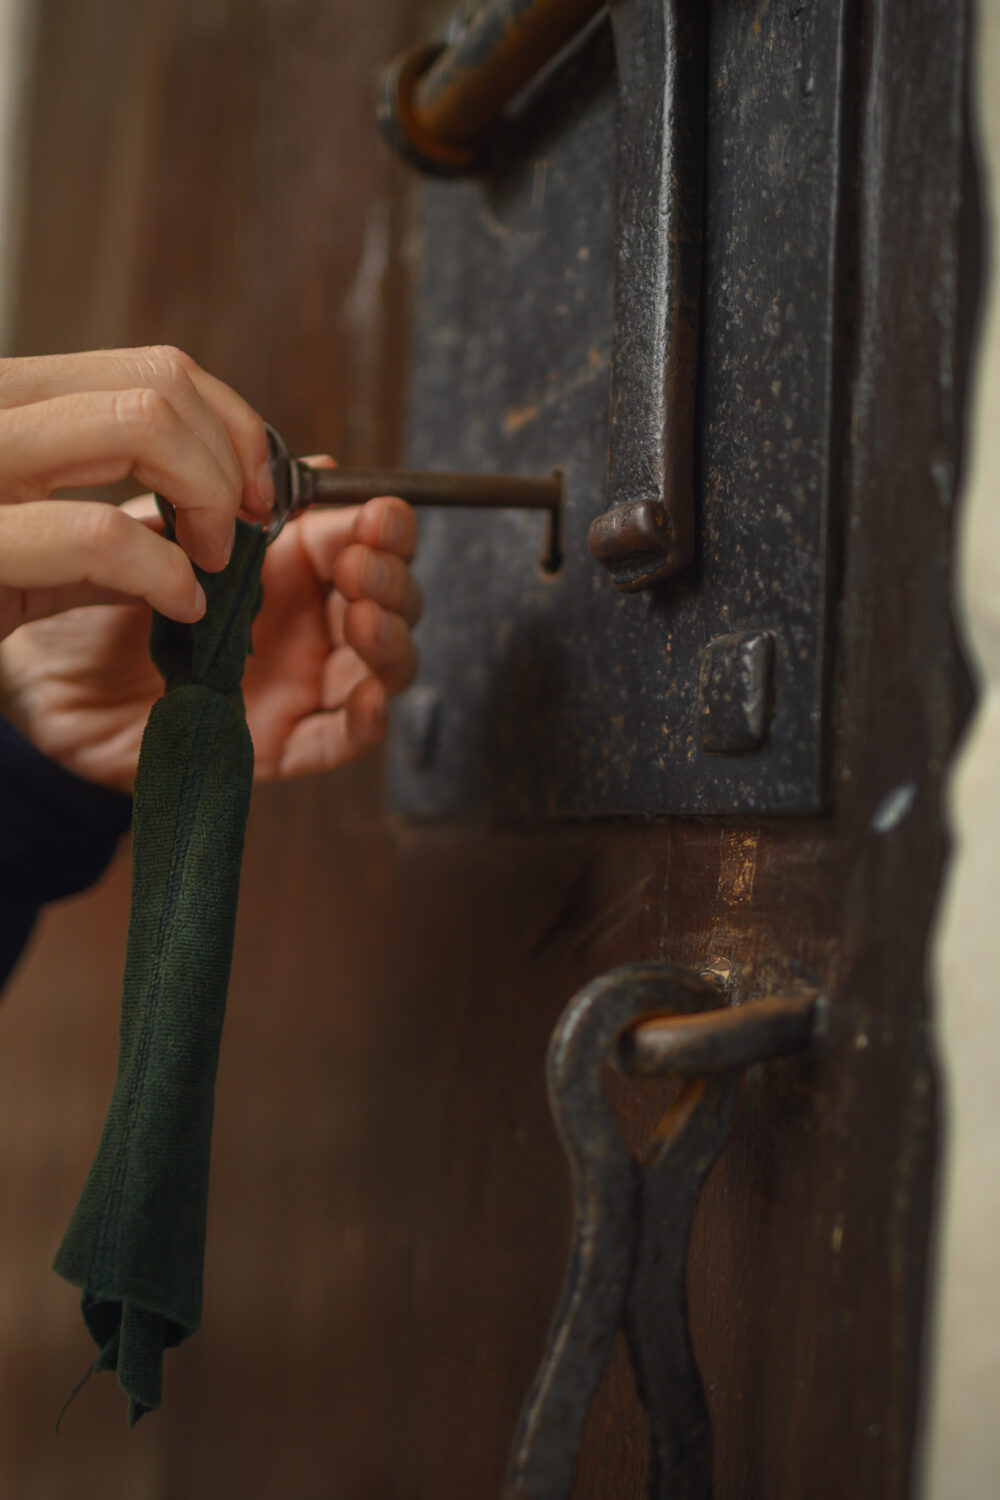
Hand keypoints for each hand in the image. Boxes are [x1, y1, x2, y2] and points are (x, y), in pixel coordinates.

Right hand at [0, 345, 274, 640]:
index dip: (232, 424)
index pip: (152, 366)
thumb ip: (133, 522)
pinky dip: (166, 573)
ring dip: (207, 498)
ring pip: (140, 423)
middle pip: (158, 382)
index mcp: (10, 405)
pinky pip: (99, 532)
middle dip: (229, 462)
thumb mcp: (46, 553)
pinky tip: (177, 605)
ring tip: (206, 564)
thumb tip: (248, 501)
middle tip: (235, 534)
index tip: (260, 489)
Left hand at [0, 477, 420, 790]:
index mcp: (287, 567)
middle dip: (391, 578)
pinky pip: (340, 738)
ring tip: (364, 617)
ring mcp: (298, 683)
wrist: (50, 687)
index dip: (384, 527)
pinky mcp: (279, 743)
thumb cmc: (101, 608)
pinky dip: (366, 719)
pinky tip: (366, 695)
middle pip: (390, 600)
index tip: (378, 515)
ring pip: (382, 666)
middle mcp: (305, 623)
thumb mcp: (167, 541)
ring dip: (390, 639)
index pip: (364, 540)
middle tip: (360, 565)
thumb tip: (319, 465)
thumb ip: (239, 506)